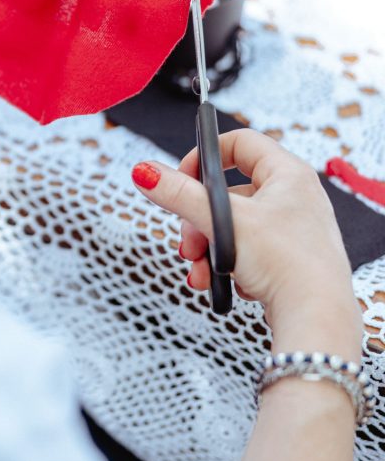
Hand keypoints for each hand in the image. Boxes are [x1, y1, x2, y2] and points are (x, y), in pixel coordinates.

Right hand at [129, 130, 358, 347]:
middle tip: (189, 240)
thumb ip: (179, 195)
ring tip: (200, 268)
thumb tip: (146, 172)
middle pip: (226, 193)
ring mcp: (291, 229)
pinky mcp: (285, 258)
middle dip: (197, 220)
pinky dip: (225, 265)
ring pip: (231, 227)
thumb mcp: (222, 222)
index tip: (182, 179)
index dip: (204, 157)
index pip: (239, 143)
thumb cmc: (289, 264)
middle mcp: (293, 197)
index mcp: (288, 174)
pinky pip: (243, 251)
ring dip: (206, 248)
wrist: (315, 317)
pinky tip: (222, 281)